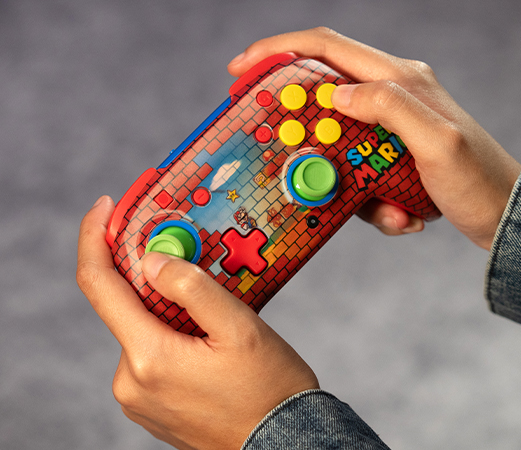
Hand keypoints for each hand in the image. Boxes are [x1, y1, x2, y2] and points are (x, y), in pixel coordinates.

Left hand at [77, 196, 318, 449]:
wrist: (283, 443)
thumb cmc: (269, 389)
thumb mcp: (240, 327)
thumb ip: (192, 287)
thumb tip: (151, 259)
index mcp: (149, 357)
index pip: (99, 285)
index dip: (95, 238)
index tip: (106, 206)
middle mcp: (130, 381)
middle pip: (125, 307)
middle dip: (151, 277)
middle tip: (191, 260)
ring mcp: (138, 397)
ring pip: (142, 330)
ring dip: (167, 309)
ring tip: (213, 314)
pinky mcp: (151, 405)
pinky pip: (150, 354)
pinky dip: (169, 333)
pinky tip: (205, 339)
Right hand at [228, 28, 520, 249]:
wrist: (504, 216)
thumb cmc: (479, 180)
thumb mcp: (437, 143)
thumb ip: (389, 108)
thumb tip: (337, 93)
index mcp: (400, 79)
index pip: (327, 48)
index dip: (279, 51)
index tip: (241, 70)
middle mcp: (392, 96)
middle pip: (323, 97)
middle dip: (299, 129)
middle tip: (283, 157)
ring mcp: (390, 129)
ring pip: (338, 147)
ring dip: (346, 185)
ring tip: (389, 212)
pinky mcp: (391, 157)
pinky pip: (359, 177)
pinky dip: (373, 204)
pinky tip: (404, 219)